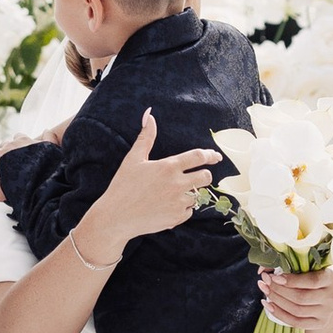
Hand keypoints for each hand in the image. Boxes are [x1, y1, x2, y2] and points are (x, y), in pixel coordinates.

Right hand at [77, 111, 214, 264]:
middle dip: (204, 175)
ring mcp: (178, 202)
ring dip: (192, 193)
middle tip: (198, 176)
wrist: (116, 217)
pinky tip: (169, 205)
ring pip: (198, 195)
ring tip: (176, 193)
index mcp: (168, 166)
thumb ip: (146, 137)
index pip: (198, 157)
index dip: (210, 155)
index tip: (216, 156)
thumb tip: (149, 114)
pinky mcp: (176, 218)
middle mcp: (177, 184)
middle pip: (206, 177)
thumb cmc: (123, 185)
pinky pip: (189, 211)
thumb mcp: (133, 158)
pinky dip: (184, 208)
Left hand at [257, 268, 332, 332]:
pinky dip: (279, 314)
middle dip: (279, 290)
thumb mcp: (308, 265)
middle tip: (264, 281)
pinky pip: (295, 322)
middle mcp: (332, 296)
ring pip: (297, 310)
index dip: (292, 280)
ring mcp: (326, 312)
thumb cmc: (313, 274)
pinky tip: (268, 305)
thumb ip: (287, 264)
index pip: (312, 281)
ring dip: (276, 300)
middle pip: (301, 297)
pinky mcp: (319, 323)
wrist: (327, 294)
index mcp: (332, 276)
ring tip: (265, 290)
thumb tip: (262, 270)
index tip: (274, 276)